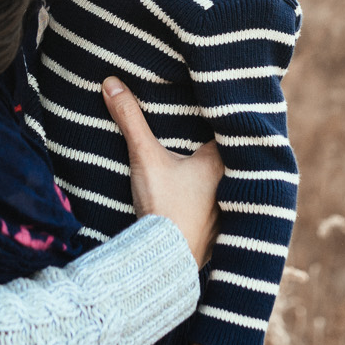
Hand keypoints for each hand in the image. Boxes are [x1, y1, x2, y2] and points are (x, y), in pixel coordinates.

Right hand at [101, 77, 219, 264]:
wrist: (164, 262)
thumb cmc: (163, 206)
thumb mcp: (145, 158)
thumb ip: (131, 120)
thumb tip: (110, 82)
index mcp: (224, 161)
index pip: (233, 128)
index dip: (225, 115)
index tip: (218, 100)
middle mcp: (234, 184)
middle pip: (233, 154)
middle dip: (222, 143)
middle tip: (211, 125)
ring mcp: (228, 210)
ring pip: (229, 181)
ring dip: (221, 172)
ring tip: (208, 157)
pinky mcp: (218, 231)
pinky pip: (222, 205)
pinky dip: (215, 197)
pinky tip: (203, 193)